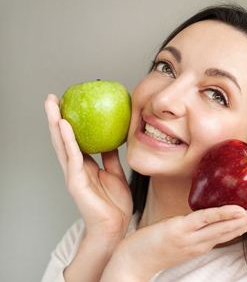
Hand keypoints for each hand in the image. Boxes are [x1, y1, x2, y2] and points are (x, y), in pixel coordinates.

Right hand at [45, 94, 132, 240]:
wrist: (116, 226)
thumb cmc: (115, 204)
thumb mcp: (115, 173)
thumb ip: (110, 158)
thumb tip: (111, 140)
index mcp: (84, 166)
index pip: (73, 139)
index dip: (68, 122)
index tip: (68, 103)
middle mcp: (75, 168)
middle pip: (62, 138)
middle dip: (56, 117)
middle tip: (52, 97)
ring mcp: (73, 174)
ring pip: (61, 144)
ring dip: (55, 122)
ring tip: (52, 103)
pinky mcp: (75, 181)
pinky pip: (72, 156)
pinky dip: (67, 140)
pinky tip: (65, 124)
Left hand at [101, 198, 246, 280]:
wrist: (129, 265)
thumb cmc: (151, 247)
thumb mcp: (178, 235)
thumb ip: (193, 226)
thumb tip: (203, 213)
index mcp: (204, 240)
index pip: (234, 228)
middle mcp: (203, 241)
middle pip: (238, 227)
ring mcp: (192, 237)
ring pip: (227, 225)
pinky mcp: (179, 231)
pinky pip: (203, 222)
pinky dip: (222, 215)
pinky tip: (237, 210)